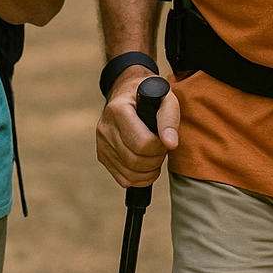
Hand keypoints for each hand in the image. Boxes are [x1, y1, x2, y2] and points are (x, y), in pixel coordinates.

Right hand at [95, 67, 180, 187]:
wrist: (127, 92)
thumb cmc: (149, 96)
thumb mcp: (165, 99)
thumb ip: (169, 119)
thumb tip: (171, 144)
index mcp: (118, 110)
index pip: (142, 143)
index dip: (160, 147)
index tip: (165, 139)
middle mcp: (105, 128)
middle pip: (135, 161)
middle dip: (156, 160)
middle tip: (162, 148)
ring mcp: (101, 143)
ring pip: (129, 174)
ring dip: (149, 171)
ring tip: (155, 156)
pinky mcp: (102, 155)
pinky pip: (123, 179)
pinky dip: (140, 178)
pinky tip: (147, 165)